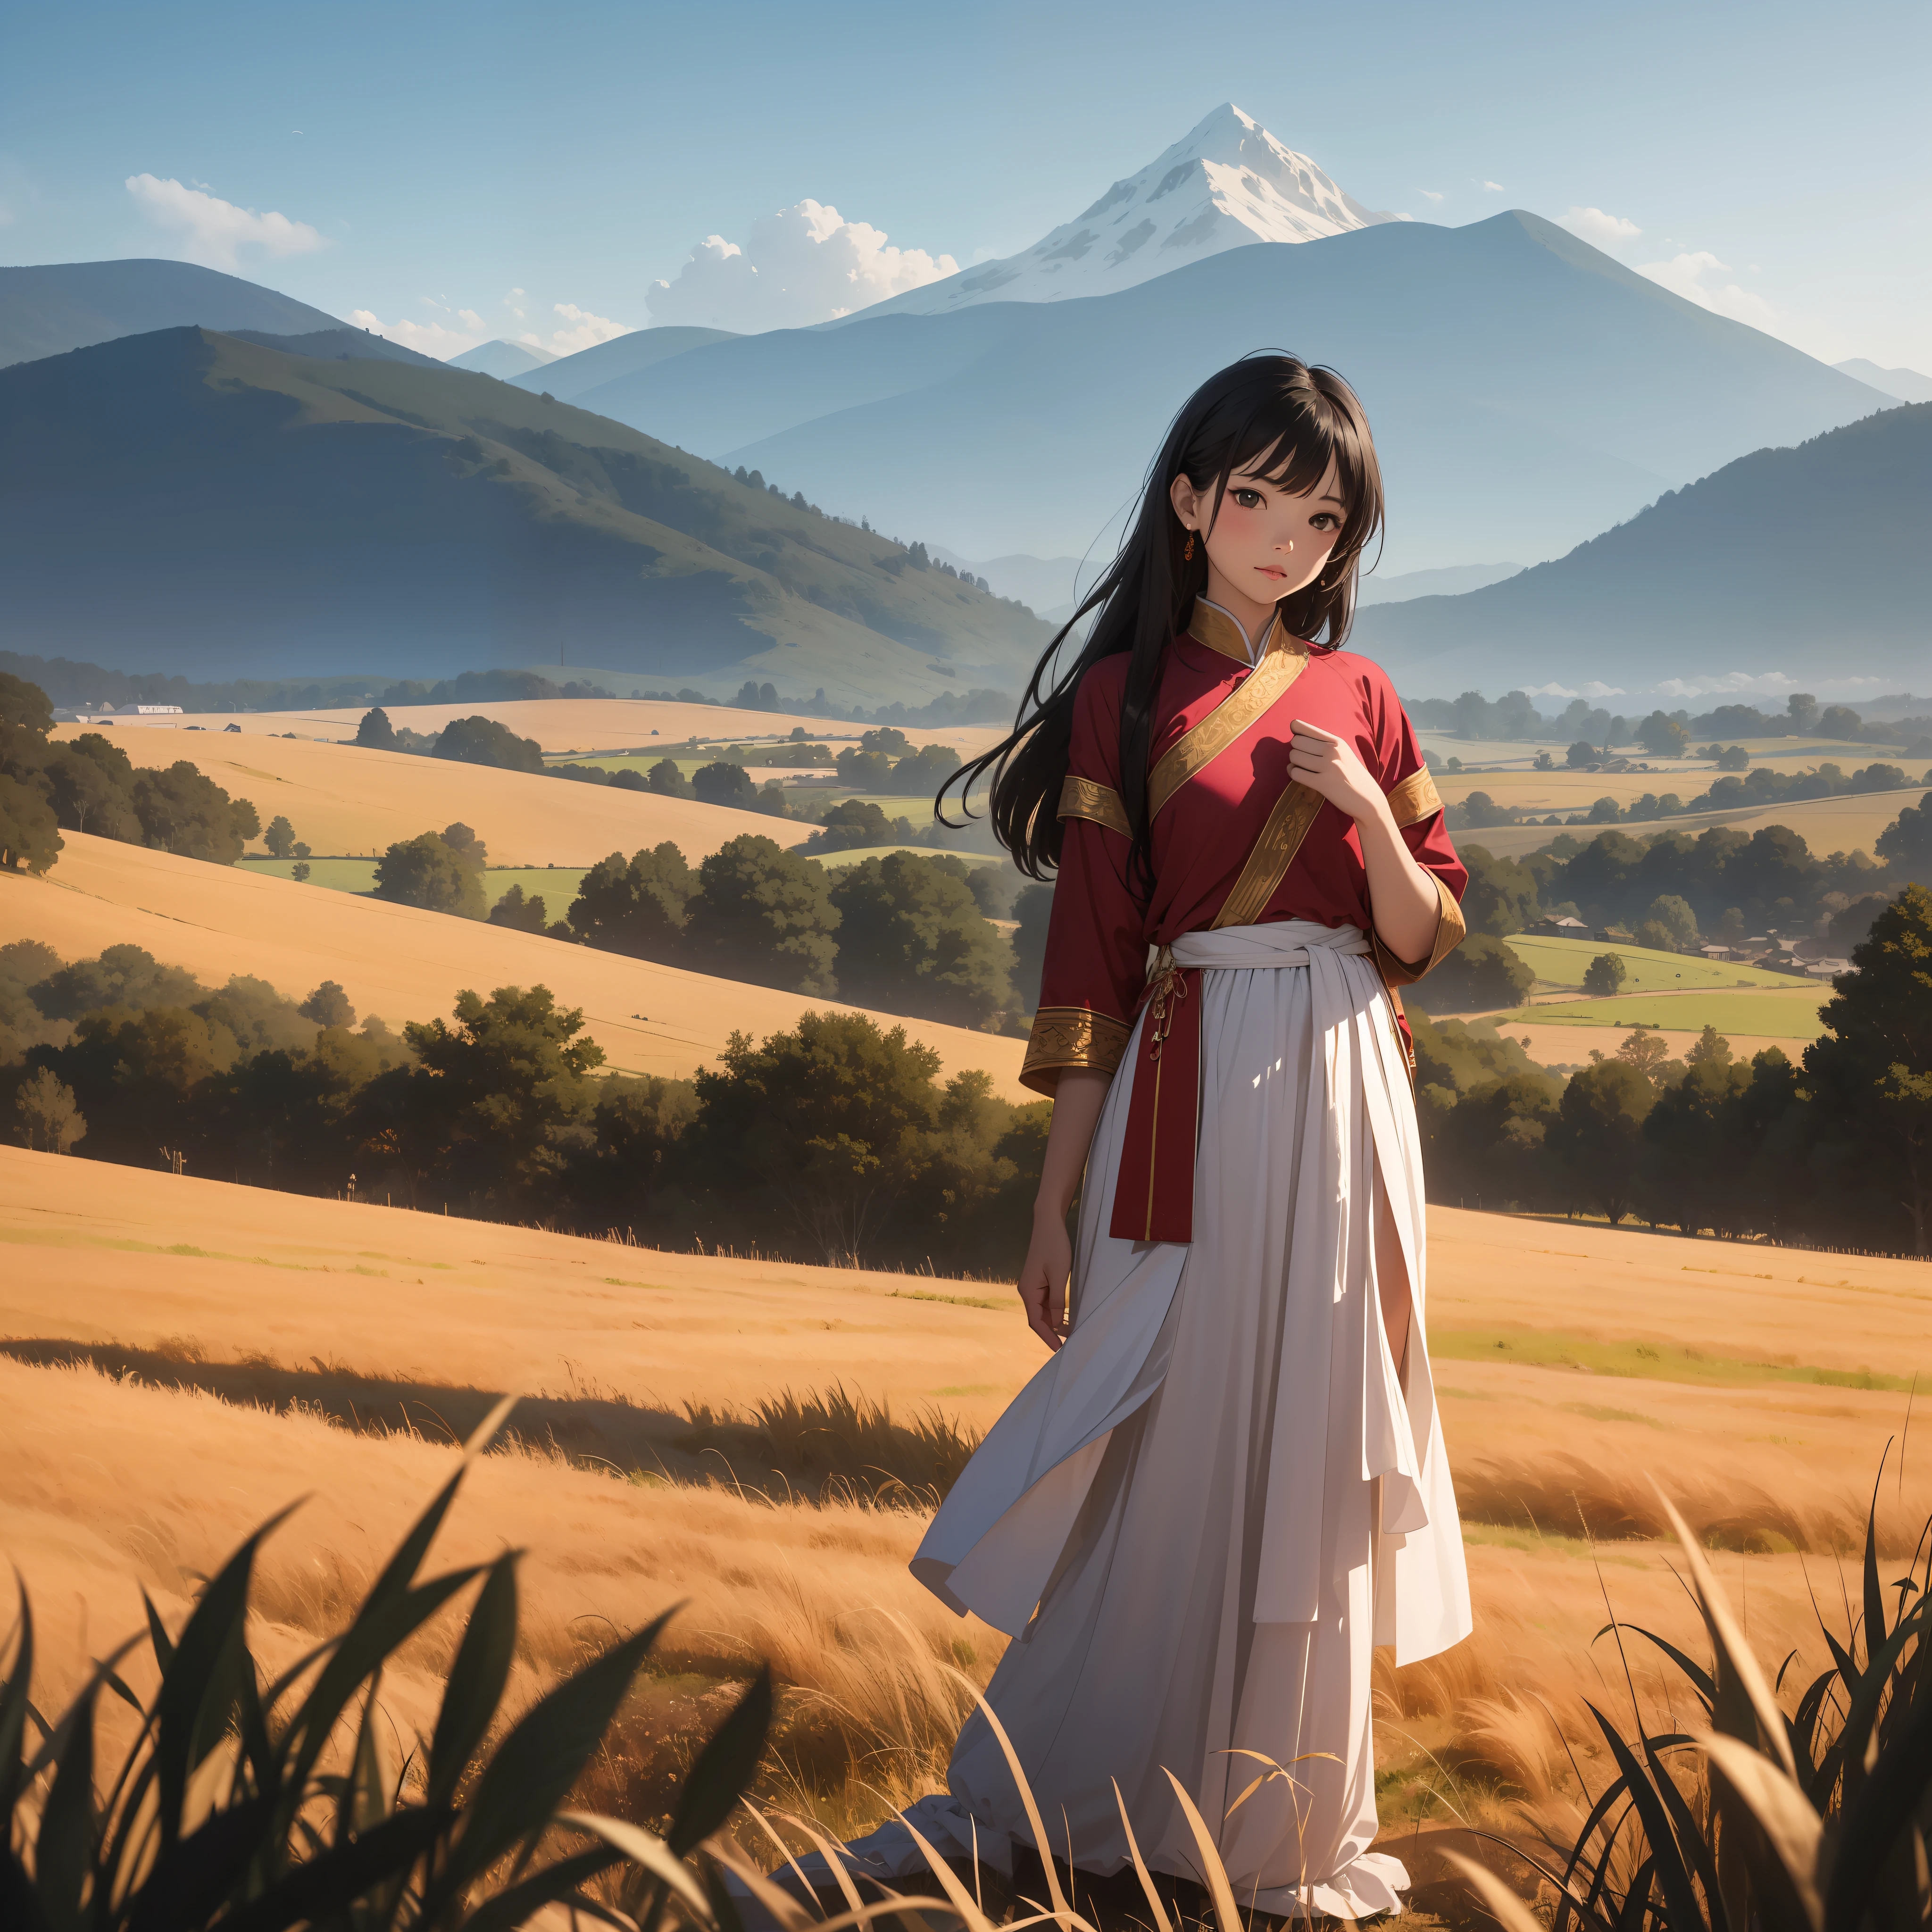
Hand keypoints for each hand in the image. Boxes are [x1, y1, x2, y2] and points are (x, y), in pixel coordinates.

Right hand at [1016, 1214, 1072, 1350]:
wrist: (1048, 1223)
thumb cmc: (1054, 1247)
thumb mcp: (1058, 1275)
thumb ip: (1056, 1301)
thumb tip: (1055, 1323)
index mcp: (1028, 1291)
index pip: (1035, 1321)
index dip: (1047, 1336)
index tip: (1058, 1349)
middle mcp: (1027, 1290)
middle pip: (1037, 1318)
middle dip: (1052, 1331)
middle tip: (1069, 1341)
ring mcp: (1032, 1285)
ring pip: (1042, 1310)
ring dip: (1054, 1321)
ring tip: (1070, 1330)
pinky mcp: (1039, 1280)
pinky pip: (1045, 1301)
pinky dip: (1054, 1310)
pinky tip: (1065, 1315)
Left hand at [1288, 718, 1384, 823]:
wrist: (1367, 799)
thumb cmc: (1352, 776)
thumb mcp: (1343, 754)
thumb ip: (1324, 744)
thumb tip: (1295, 734)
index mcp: (1337, 741)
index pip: (1305, 728)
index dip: (1295, 731)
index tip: (1298, 740)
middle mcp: (1332, 751)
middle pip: (1296, 742)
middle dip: (1296, 750)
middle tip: (1303, 759)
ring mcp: (1328, 766)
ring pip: (1294, 757)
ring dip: (1294, 763)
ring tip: (1303, 768)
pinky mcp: (1323, 783)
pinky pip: (1296, 773)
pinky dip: (1293, 774)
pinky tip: (1300, 775)